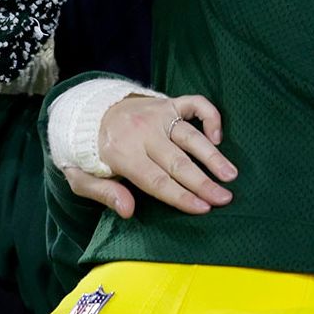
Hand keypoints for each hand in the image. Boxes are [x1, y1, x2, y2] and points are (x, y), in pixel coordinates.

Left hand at [68, 93, 236, 219]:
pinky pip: (195, 104)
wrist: (88, 114)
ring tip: (231, 174)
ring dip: (213, 155)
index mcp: (122, 154)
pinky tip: (218, 137)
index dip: (181, 196)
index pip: (156, 180)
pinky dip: (210, 116)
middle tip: (225, 198)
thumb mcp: (82, 179)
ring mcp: (157, 115)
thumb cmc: (90, 154)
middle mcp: (142, 132)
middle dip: (203, 182)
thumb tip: (128, 210)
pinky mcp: (167, 103)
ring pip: (190, 136)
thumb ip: (104, 194)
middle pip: (178, 162)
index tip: (203, 208)